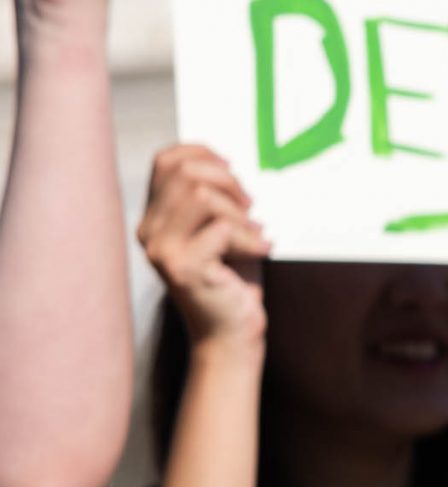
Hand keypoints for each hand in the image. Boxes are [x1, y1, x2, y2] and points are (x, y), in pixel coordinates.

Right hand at [139, 146, 269, 353]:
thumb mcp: (222, 228)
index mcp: (154, 217)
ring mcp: (161, 250)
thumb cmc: (232, 280)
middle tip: (251, 208)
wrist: (232, 332)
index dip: (204, 154)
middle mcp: (148, 231)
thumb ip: (214, 198)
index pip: (166, 161)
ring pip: (202, 195)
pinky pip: (220, 228)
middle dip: (228, 181)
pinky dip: (249, 237)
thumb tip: (228, 162)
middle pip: (184, 171)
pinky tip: (260, 251)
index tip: (235, 172)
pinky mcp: (183, 268)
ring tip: (255, 233)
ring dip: (240, 212)